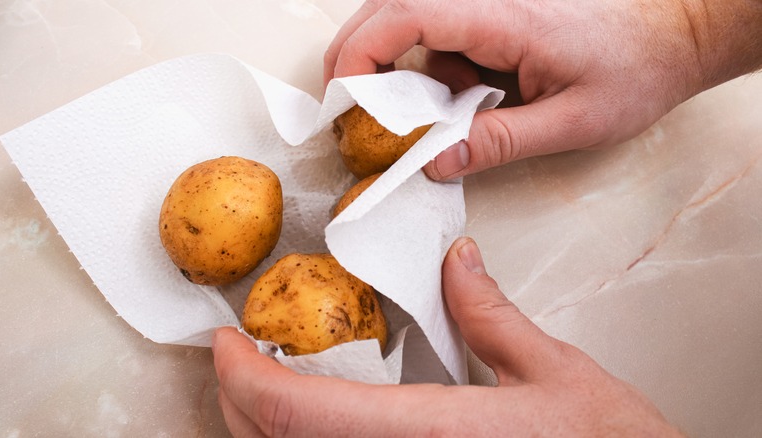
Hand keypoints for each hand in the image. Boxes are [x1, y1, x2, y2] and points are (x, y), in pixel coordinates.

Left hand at [213, 237, 681, 436]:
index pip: (300, 411)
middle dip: (238, 401)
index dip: (243, 376)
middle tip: (239, 356)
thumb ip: (493, 316)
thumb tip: (458, 263)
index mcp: (430, 435)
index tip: (224, 342)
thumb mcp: (556, 376)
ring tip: (267, 383)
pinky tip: (321, 419)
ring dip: (263, 428)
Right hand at [324, 0, 761, 179]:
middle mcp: (486, 1)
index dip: (360, 53)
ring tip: (415, 120)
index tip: (341, 97)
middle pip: (390, 9)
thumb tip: (432, 164)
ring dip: (395, 72)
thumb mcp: (570, 122)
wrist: (675, 34)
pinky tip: (458, 104)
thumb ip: (497, 142)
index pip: (408, 15)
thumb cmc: (634, 69)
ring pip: (409, 24)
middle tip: (344, 110)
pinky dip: (429, 75)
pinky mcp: (490, 19)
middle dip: (356, 58)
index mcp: (502, 17)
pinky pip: (438, 40)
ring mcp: (486, 7)